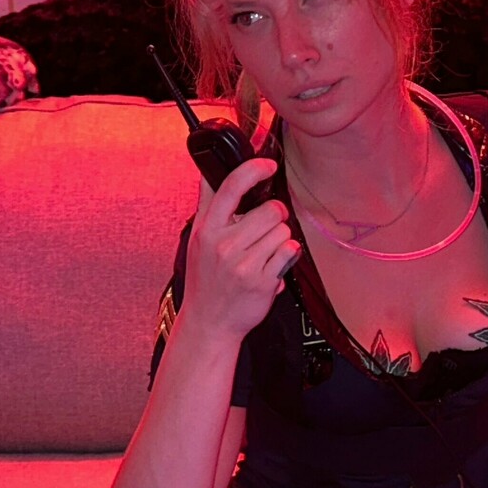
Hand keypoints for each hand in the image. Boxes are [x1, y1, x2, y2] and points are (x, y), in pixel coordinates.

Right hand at [185, 157, 300, 343]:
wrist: (209, 322)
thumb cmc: (206, 280)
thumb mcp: (198, 240)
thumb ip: (209, 207)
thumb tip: (211, 170)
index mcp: (207, 229)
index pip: (230, 186)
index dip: (253, 169)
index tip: (268, 165)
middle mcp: (224, 244)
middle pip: (270, 209)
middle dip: (275, 216)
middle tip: (266, 229)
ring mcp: (243, 263)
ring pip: (283, 231)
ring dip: (280, 239)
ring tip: (264, 253)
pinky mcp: (262, 280)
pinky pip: (289, 252)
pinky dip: (287, 256)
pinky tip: (273, 265)